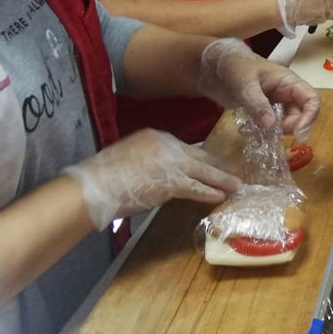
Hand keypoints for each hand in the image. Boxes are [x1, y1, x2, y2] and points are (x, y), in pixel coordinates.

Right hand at [65, 129, 241, 229]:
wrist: (95, 185)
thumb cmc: (105, 174)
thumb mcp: (129, 156)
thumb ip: (149, 159)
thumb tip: (161, 172)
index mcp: (157, 137)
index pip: (187, 148)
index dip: (202, 158)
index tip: (214, 163)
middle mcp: (168, 145)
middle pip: (199, 157)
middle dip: (218, 165)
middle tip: (236, 170)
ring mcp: (171, 163)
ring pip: (203, 172)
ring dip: (221, 180)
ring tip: (237, 185)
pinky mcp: (171, 182)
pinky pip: (196, 188)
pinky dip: (209, 192)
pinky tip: (220, 196)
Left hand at [197, 38, 321, 138]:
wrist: (214, 67)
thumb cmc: (234, 67)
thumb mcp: (245, 84)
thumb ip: (258, 104)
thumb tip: (272, 125)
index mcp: (289, 82)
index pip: (312, 99)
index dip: (310, 117)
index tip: (298, 134)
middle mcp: (287, 93)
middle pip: (302, 115)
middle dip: (291, 127)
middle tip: (272, 133)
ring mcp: (276, 103)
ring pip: (289, 122)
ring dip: (278, 131)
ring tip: (258, 131)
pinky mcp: (265, 111)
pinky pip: (274, 125)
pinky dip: (267, 132)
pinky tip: (252, 131)